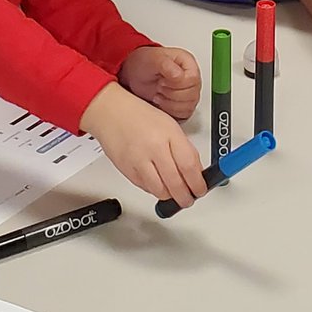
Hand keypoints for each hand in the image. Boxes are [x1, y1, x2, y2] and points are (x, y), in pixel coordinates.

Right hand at [80, 82, 206, 205]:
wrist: (110, 113)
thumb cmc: (140, 116)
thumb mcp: (170, 126)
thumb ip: (184, 149)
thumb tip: (196, 172)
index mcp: (169, 134)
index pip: (189, 166)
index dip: (198, 183)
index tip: (201, 189)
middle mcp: (154, 148)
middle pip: (175, 183)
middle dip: (186, 197)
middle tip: (189, 198)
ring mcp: (139, 161)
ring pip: (160, 191)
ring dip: (170, 196)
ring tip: (175, 193)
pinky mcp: (127, 171)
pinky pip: (146, 188)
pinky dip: (155, 190)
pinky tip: (159, 184)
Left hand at [119, 46, 200, 120]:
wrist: (137, 74)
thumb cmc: (145, 63)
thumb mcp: (152, 59)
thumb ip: (166, 65)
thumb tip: (178, 76)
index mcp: (188, 64)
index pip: (193, 79)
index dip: (177, 84)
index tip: (162, 80)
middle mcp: (191, 78)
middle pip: (192, 95)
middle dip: (171, 94)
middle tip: (159, 86)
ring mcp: (189, 92)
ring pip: (189, 106)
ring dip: (170, 103)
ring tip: (159, 93)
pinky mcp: (183, 104)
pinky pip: (184, 114)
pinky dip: (170, 111)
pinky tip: (161, 102)